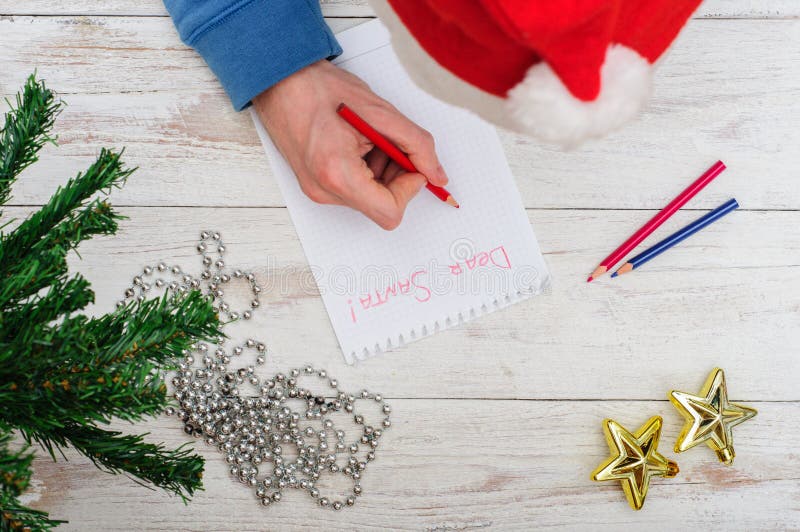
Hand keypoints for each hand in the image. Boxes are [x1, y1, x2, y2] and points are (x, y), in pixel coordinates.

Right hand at [253, 60, 447, 229]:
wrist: (280, 82)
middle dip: (396, 177)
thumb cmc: (319, 90)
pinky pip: (354, 190)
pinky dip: (366, 170)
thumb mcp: (381, 113)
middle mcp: (324, 191)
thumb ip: (417, 145)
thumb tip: (436, 173)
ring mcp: (318, 191)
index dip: (410, 189)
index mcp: (338, 175)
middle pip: (380, 207)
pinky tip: (358, 144)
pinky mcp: (316, 186)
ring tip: (368, 138)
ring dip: (381, 172)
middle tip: (391, 144)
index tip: (413, 165)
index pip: (390, 212)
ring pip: (369, 199)